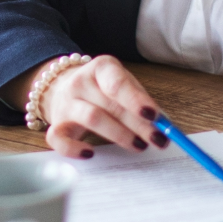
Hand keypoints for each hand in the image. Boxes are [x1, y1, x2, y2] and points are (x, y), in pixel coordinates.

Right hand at [24, 55, 169, 158]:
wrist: (64, 87)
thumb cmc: (104, 89)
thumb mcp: (124, 86)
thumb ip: (143, 102)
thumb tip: (166, 125)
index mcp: (101, 68)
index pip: (118, 83)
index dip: (137, 99)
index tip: (155, 116)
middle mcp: (80, 82)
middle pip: (110, 105)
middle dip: (138, 125)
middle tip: (159, 139)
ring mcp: (66, 103)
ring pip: (92, 119)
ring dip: (119, 135)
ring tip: (139, 145)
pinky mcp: (56, 124)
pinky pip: (58, 138)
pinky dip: (74, 149)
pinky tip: (91, 153)